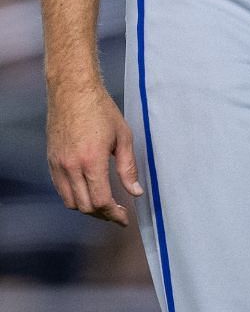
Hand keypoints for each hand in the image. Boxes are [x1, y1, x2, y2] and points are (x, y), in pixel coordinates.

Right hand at [46, 83, 141, 225]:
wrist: (73, 93)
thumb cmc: (102, 111)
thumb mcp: (124, 137)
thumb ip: (128, 168)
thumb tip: (136, 192)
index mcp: (92, 161)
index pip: (101, 200)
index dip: (114, 214)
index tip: (125, 218)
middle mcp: (71, 167)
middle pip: (85, 206)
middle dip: (103, 215)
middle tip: (118, 215)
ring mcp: (58, 165)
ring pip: (70, 201)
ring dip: (88, 209)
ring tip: (105, 207)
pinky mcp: (51, 162)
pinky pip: (61, 189)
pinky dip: (74, 197)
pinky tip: (88, 193)